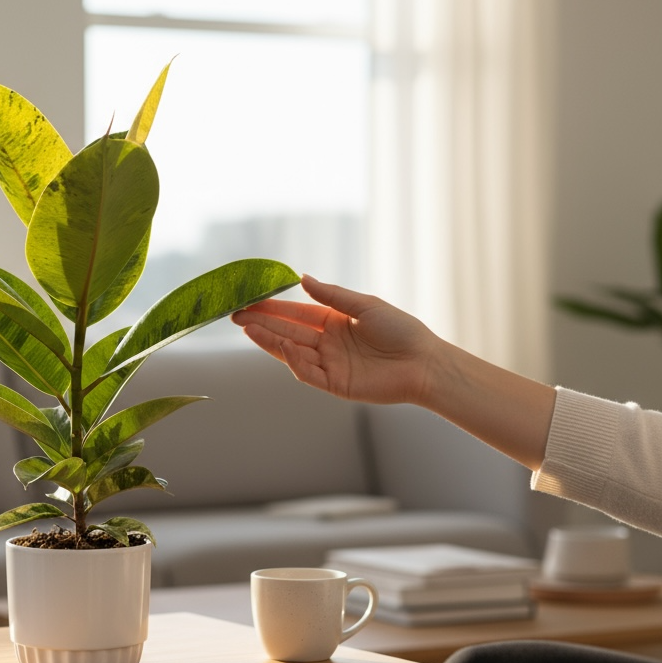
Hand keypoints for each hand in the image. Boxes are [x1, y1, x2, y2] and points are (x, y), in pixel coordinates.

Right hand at [233, 274, 555, 469]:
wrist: (426, 363)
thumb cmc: (403, 331)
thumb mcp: (366, 305)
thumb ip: (332, 295)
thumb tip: (303, 278)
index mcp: (334, 322)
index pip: (295, 314)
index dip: (272, 308)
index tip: (249, 302)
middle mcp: (327, 343)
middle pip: (288, 332)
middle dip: (262, 323)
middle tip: (236, 316)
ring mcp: (329, 364)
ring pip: (291, 352)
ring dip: (270, 341)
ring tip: (249, 329)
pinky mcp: (334, 384)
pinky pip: (307, 373)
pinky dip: (293, 361)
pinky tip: (282, 346)